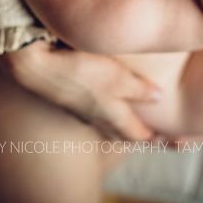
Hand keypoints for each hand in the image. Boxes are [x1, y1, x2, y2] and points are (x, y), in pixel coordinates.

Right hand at [0, 40, 161, 140]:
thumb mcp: (119, 78)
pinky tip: (102, 100)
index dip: (152, 135)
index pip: (138, 134)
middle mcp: (97, 118)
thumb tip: (160, 98)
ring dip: (119, 123)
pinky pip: (92, 112)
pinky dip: (103, 111)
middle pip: (121, 132)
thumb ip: (141, 89)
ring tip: (128, 117)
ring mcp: (81, 110)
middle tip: (149, 129)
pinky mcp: (69, 99)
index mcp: (114, 117)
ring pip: (106, 123)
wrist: (39, 67)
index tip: (164, 134)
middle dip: (136, 132)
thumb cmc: (82, 72)